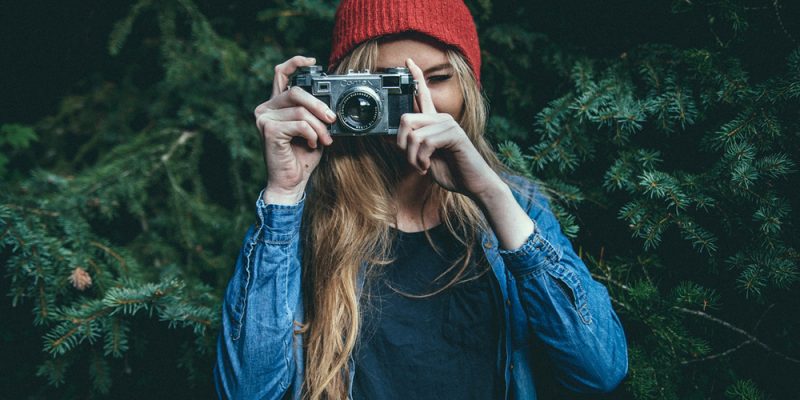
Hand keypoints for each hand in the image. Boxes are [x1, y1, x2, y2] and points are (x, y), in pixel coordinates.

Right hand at [254, 56, 335, 203]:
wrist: (291, 182)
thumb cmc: (302, 156)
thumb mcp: (313, 129)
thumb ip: (315, 113)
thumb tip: (330, 104)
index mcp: (276, 105)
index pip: (281, 74)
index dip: (296, 63)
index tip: (313, 61)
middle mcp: (266, 108)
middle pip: (296, 92)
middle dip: (319, 106)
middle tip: (332, 120)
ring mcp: (264, 118)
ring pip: (301, 110)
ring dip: (319, 126)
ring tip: (324, 139)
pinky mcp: (268, 130)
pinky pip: (299, 124)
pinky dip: (311, 134)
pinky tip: (311, 144)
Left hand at [397, 58, 502, 199]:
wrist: (473, 184)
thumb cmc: (451, 171)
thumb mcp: (423, 159)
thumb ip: (409, 146)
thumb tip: (387, 137)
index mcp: (434, 122)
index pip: (423, 94)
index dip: (415, 76)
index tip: (408, 61)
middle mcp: (441, 118)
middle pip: (405, 118)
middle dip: (401, 145)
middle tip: (412, 161)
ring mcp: (448, 124)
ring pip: (413, 134)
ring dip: (412, 158)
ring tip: (423, 167)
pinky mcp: (453, 134)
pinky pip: (425, 143)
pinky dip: (421, 159)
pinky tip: (428, 167)